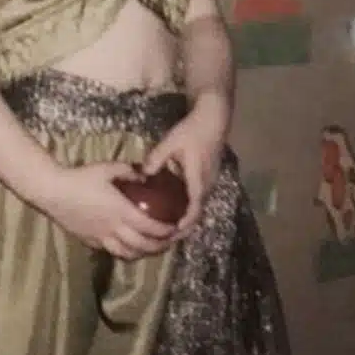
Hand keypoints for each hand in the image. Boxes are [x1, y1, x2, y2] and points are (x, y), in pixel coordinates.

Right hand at [42, 162, 177, 260]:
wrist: (53, 191)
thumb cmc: (81, 178)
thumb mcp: (107, 168)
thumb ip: (129, 171)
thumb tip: (145, 176)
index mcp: (121, 210)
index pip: (150, 227)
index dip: (165, 231)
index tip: (175, 228)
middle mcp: (114, 228)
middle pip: (142, 246)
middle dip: (160, 247)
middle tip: (170, 242)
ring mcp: (101, 237)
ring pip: (128, 254)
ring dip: (144, 254)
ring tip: (153, 249)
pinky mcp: (90, 241)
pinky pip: (112, 251)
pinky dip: (126, 252)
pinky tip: (129, 247)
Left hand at [142, 94, 228, 238]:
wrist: (214, 118)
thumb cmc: (192, 130)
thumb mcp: (170, 143)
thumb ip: (155, 159)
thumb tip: (141, 175)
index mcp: (198, 180)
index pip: (194, 210)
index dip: (184, 225)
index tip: (171, 235)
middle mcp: (207, 184)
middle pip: (197, 212)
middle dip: (184, 227)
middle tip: (166, 237)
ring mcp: (210, 180)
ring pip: (198, 205)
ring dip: (187, 216)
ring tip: (169, 225)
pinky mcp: (209, 175)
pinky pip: (199, 196)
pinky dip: (189, 205)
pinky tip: (174, 205)